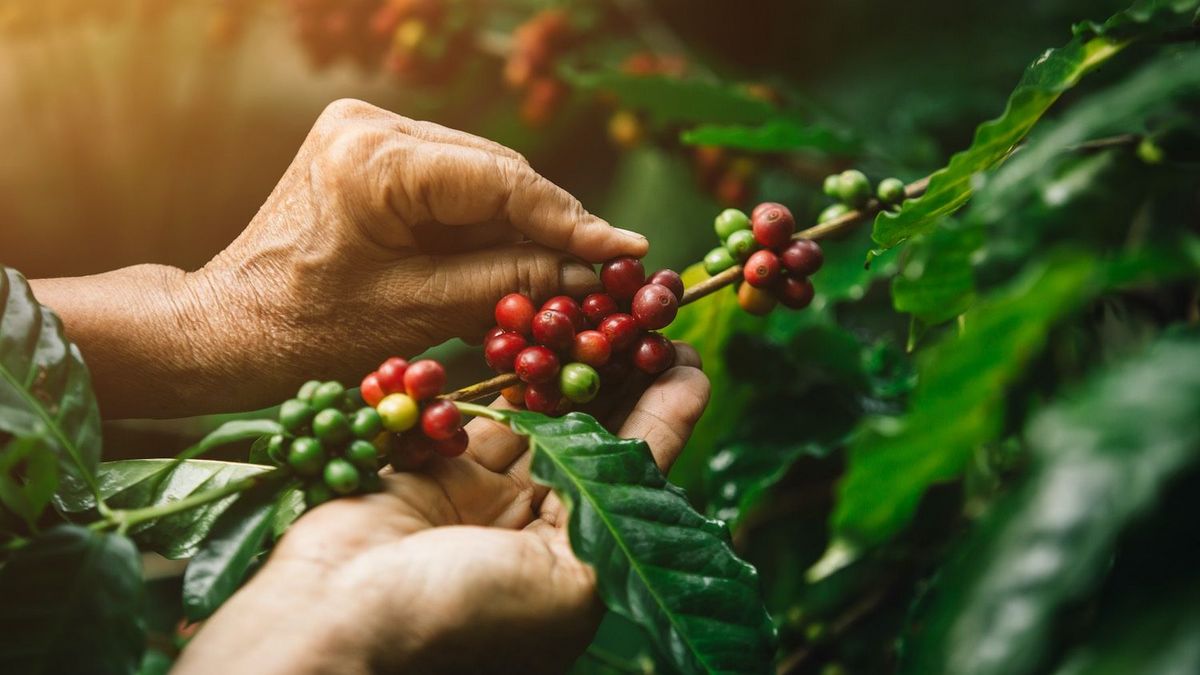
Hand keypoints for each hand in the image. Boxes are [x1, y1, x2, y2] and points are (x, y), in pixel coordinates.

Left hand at [31, 99, 645, 417]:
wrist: (232, 325)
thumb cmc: (309, 332)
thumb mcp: (419, 313)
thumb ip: (508, 281)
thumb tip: (587, 273)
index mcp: (374, 160)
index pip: (501, 182)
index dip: (571, 220)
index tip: (627, 251)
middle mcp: (372, 125)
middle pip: (495, 172)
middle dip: (553, 223)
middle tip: (609, 268)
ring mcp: (369, 131)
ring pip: (479, 175)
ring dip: (524, 223)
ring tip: (575, 268)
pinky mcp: (370, 150)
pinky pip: (452, 183)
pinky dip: (487, 221)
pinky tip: (522, 254)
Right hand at [173, 346, 708, 673]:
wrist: (337, 618)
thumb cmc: (466, 616)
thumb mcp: (572, 580)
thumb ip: (616, 507)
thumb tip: (661, 451)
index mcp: (581, 569)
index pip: (636, 477)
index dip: (668, 415)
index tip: (691, 356)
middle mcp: (539, 533)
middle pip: (593, 440)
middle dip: (623, 379)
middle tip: (651, 315)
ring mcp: (486, 501)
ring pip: (542, 418)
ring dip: (571, 367)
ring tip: (607, 311)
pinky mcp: (439, 471)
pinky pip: (484, 414)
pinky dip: (511, 378)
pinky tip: (541, 334)